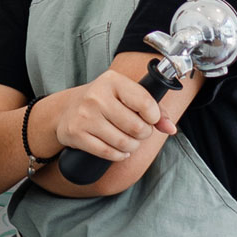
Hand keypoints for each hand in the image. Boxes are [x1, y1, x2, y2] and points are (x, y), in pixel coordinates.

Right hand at [53, 69, 176, 164]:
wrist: (65, 110)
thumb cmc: (103, 102)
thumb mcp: (125, 95)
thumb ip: (154, 108)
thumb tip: (171, 128)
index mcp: (113, 81)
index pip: (145, 103)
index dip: (154, 117)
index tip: (150, 119)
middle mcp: (97, 96)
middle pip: (136, 127)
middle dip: (143, 134)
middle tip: (138, 131)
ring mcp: (85, 116)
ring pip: (123, 142)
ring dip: (132, 146)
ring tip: (129, 140)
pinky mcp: (77, 134)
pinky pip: (108, 152)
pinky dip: (119, 155)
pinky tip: (119, 149)